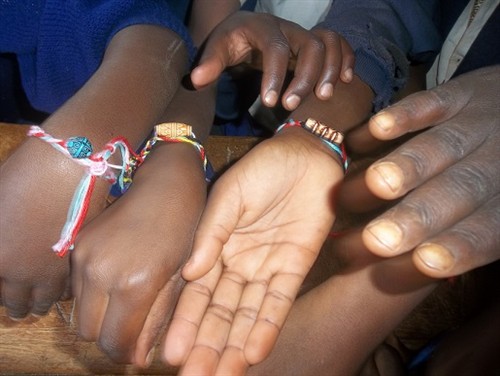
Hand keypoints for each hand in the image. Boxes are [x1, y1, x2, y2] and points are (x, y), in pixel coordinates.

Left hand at [0, 138, 108, 318]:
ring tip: (41, 302)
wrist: (68, 167)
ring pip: (45, 301)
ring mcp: (52, 270)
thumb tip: (6, 242)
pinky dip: (63, 292)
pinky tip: (62, 287)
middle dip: (17, 305)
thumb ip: (0, 236)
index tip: (2, 289)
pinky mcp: (78, 261)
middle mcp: (21, 273)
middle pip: (16, 303)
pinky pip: (68, 288)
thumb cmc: (22, 177)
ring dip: (41, 303)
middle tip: (20, 306)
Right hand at [72, 144, 205, 366]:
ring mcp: (84, 258)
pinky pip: (76, 287)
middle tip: (131, 327)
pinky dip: (92, 294)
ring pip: (79, 312)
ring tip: (126, 299)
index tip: (136, 350)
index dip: (125, 354)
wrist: (165, 183)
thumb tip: (138, 358)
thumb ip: (156, 320)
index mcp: (134, 284)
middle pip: (88, 333)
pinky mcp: (77, 245)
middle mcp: (101, 274)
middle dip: (109, 337)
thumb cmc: (184, 229)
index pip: (114, 343)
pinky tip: (116, 276)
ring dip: (99, 316)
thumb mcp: (178, 277)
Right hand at [163, 128, 343, 373]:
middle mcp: (239, 263)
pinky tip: (255, 352)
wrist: (304, 153)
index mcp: (217, 247)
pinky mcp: (296, 265)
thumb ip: (211, 233)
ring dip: (235, 346)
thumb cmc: (262, 168)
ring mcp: (267, 266)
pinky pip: (280, 301)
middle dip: (208, 345)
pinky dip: (269, 326)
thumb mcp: (229, 196)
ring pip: (249, 314)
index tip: (172, 354)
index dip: (185, 323)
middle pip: (221, 312)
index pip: (198, 293)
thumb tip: (189, 274)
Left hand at [190, 11, 353, 110]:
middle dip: (305, 77)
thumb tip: (196, 80)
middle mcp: (289, 28)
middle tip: (291, 106)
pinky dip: (347, 60)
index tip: (268, 103)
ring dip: (331, 70)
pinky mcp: (315, 43)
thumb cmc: (232, 41)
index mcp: (263, 27)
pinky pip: (340, 44)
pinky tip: (346, 81)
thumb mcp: (216, 49)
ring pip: (329, 44)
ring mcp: (305, 34)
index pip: (275, 48)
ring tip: (323, 98)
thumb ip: (209, 63)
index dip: (275, 75)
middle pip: (310, 45)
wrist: (245, 29)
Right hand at [351, 66, 499, 277]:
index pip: (490, 228)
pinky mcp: (460, 94)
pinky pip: (434, 102)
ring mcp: (479, 125)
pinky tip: (377, 128)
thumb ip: (479, 232)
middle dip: (418, 215)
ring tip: (377, 183)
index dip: (460, 245)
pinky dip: (406, 115)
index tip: (423, 263)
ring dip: (408, 166)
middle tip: (379, 238)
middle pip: (460, 191)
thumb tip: (423, 268)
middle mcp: (499, 163)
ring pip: (444, 146)